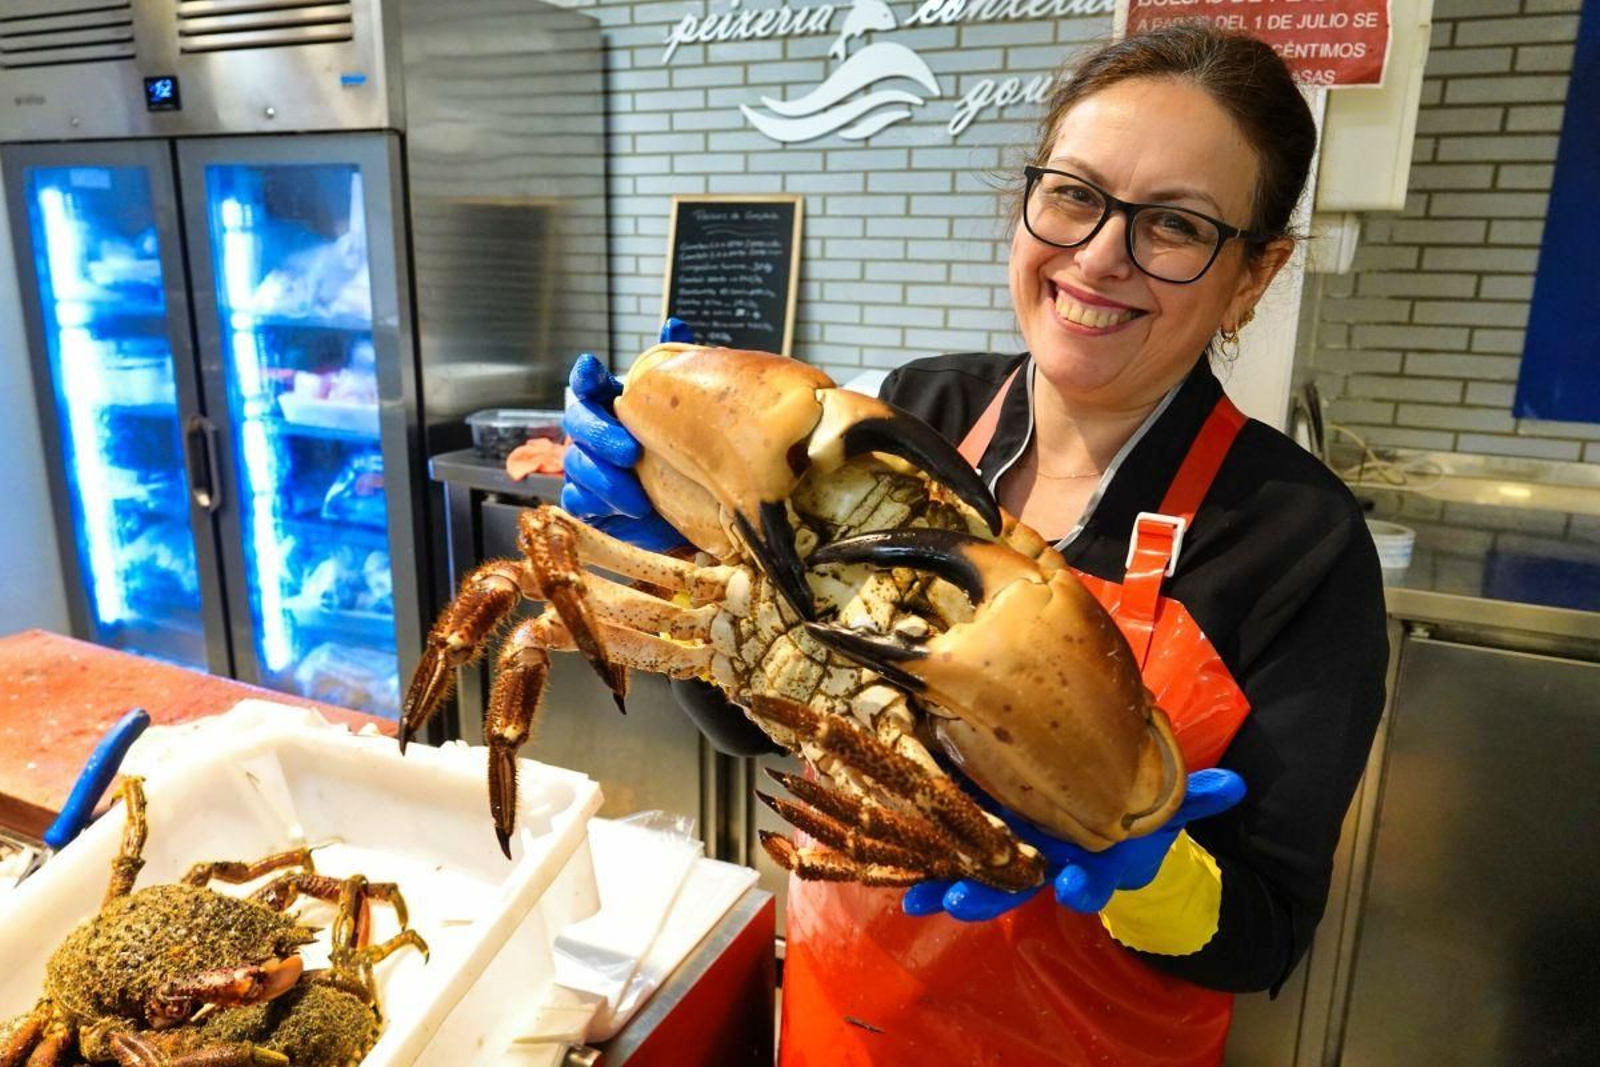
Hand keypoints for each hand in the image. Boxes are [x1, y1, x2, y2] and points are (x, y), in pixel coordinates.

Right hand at [559, 321, 693, 551]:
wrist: (693, 505)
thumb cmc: (683, 451)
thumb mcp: (684, 408)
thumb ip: (676, 365)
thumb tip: (674, 324)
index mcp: (610, 405)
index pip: (588, 384)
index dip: (586, 375)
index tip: (593, 368)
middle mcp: (592, 433)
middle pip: (577, 423)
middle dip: (600, 435)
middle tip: (631, 451)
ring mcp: (585, 467)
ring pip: (577, 466)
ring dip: (606, 481)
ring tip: (640, 498)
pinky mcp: (586, 502)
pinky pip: (579, 501)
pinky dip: (602, 506)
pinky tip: (629, 512)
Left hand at [902, 768, 1245, 922]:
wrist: (1108, 834)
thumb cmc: (1134, 817)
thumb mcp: (1170, 807)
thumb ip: (1200, 796)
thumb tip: (1237, 783)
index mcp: (1094, 856)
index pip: (1091, 878)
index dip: (1084, 886)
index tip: (1076, 890)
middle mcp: (1051, 864)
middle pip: (1017, 887)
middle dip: (988, 896)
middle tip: (958, 899)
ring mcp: (1018, 859)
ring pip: (981, 882)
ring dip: (951, 888)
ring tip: (920, 897)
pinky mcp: (991, 845)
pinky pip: (958, 861)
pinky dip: (930, 874)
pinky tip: (900, 886)